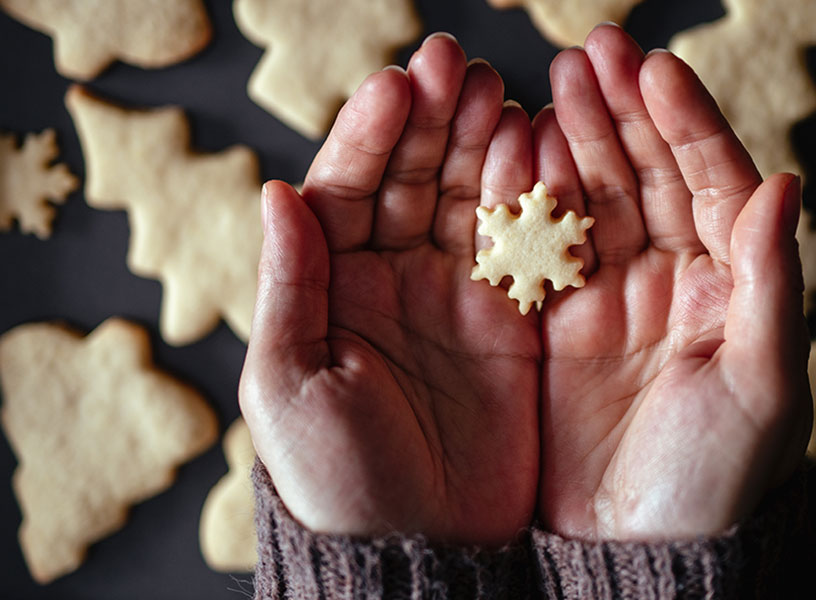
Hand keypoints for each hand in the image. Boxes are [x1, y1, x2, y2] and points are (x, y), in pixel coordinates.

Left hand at [239, 33, 539, 544]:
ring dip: (480, 143)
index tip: (397, 86)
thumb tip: (277, 191)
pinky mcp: (511, 323)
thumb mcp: (291, 383)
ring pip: (468, 199)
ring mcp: (455, 297)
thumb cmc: (336, 477)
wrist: (420, 549)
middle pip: (411, 177)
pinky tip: (538, 151)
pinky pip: (520, 247)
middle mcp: (392, 280)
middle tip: (457, 64)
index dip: (369, 134)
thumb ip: (292, 285)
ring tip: (497, 92)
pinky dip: (530, 199)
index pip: (346, 187)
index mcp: (331, 286)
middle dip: (432, 120)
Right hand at [535, 25, 811, 540]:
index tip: (653, 69)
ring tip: (550, 80)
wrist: (638, 550)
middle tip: (590, 50)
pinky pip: (543, 243)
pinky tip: (515, 149)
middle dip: (622, 109)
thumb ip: (774, 286)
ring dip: (576, 135)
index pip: (716, 181)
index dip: (686, 123)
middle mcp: (676, 277)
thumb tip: (786, 183)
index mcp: (735, 284)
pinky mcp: (557, 322)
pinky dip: (529, 195)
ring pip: (596, 194)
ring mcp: (613, 294)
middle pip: (651, 171)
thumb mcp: (762, 387)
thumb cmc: (720, 479)